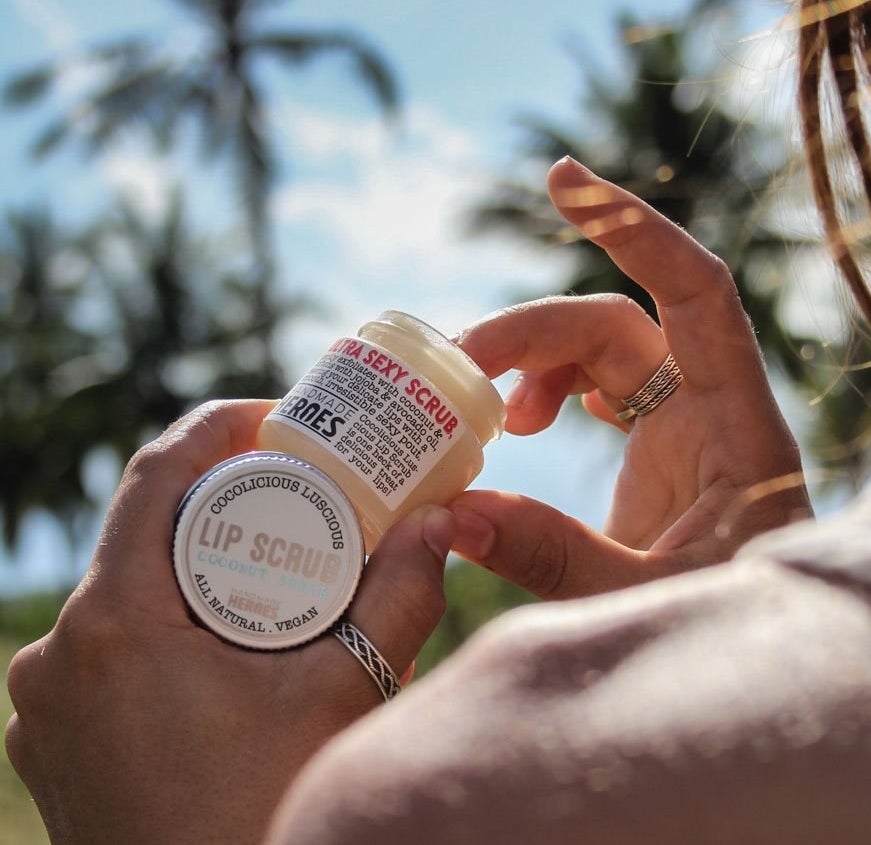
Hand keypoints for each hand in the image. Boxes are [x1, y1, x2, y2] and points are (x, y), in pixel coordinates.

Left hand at [5, 400, 452, 844]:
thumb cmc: (262, 812)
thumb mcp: (343, 697)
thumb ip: (400, 599)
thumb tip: (443, 523)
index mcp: (113, 625)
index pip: (154, 475)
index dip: (217, 427)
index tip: (277, 419)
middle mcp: (57, 654)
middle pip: (141, 532)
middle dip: (223, 501)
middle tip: (299, 494)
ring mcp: (47, 704)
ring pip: (126, 591)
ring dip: (197, 564)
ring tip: (277, 570)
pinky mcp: (58, 739)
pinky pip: (110, 647)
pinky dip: (170, 622)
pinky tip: (232, 644)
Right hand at [451, 157, 810, 597]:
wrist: (773, 669)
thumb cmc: (741, 637)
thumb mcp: (644, 600)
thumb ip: (557, 560)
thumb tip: (454, 514)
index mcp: (741, 430)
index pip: (697, 295)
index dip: (636, 231)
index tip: (562, 178)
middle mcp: (716, 411)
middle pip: (619, 324)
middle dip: (533, 329)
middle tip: (459, 368)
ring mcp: (689, 429)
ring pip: (604, 352)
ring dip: (536, 363)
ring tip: (493, 422)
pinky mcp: (664, 453)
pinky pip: (602, 389)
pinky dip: (552, 391)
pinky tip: (522, 426)